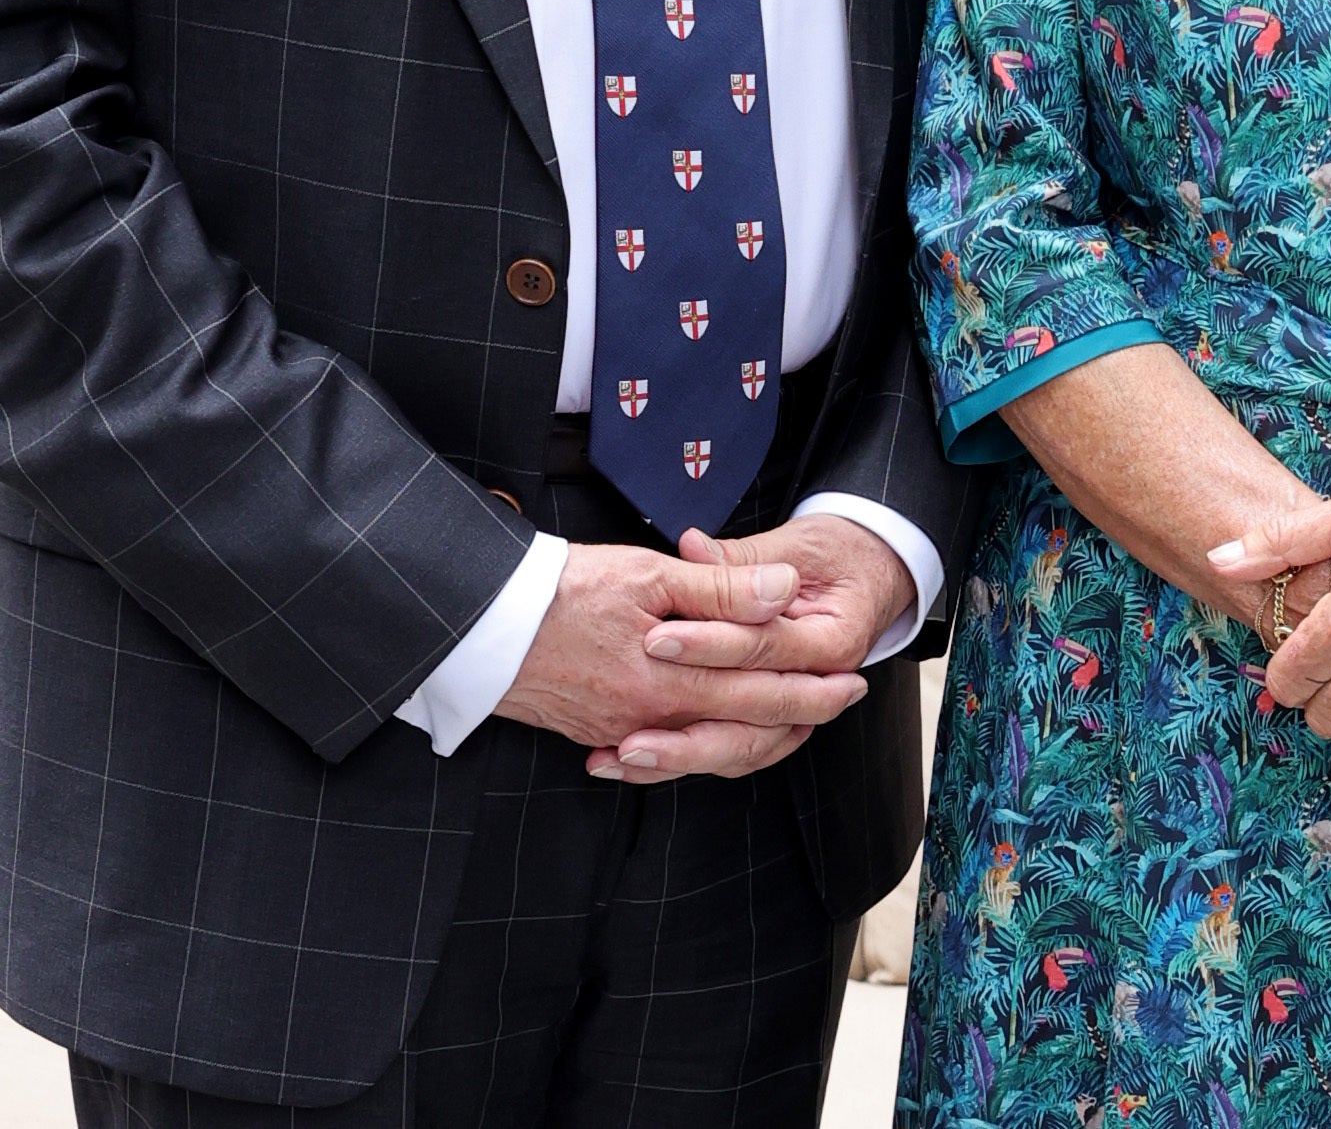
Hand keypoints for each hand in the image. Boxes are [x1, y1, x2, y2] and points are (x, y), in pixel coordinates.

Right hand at [493, 541, 867, 775]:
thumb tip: (784, 592)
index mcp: (672, 679)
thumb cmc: (563, 590)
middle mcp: (652, 718)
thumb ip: (721, 590)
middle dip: (800, 715)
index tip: (851, 678)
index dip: (813, 686)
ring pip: (707, 749)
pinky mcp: (598, 732)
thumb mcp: (649, 575)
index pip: (762, 690)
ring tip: (793, 723)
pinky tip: (716, 742)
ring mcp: (622, 731)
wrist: (479, 626)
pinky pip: (664, 754)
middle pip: (743, 729)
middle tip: (841, 701)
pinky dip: (700, 751)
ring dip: (756, 738)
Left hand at [601, 519, 917, 785]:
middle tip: (631, 723)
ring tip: (624, 754)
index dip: (708, 644)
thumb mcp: (795, 544)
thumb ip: (740, 558)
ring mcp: (799, 708)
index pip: (764, 648)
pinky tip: (633, 759)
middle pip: (753, 722)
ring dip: (681, 757)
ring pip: (740, 749)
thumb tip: (692, 547)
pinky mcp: (773, 717)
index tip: (654, 638)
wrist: (873, 570)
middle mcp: (821, 684)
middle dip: (686, 725)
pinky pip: (730, 750)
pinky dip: (685, 758)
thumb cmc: (837, 553)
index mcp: (833, 640)